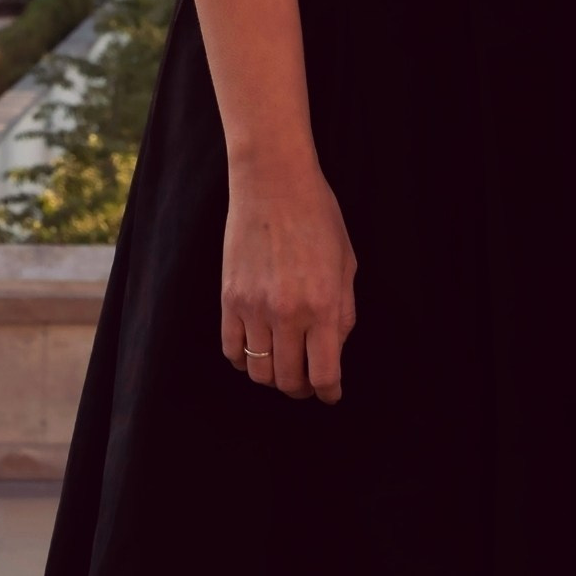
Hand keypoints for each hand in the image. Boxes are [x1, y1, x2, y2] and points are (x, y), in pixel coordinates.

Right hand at [222, 157, 357, 399]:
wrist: (272, 181)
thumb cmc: (317, 216)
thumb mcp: (346, 262)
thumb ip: (344, 311)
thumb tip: (334, 351)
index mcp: (323, 305)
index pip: (324, 375)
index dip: (329, 392)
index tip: (330, 394)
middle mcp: (287, 313)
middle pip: (290, 381)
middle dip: (302, 389)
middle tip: (308, 381)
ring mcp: (254, 308)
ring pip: (259, 372)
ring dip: (274, 377)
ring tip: (283, 365)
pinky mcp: (229, 299)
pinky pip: (231, 351)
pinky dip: (244, 361)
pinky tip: (256, 350)